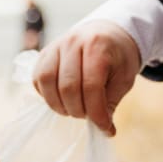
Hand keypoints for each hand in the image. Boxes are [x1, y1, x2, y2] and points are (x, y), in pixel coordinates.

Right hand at [32, 21, 140, 135]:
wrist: (107, 32)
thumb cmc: (118, 57)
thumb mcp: (124, 78)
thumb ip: (111, 102)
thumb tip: (103, 129)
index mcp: (98, 46)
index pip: (91, 86)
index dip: (96, 112)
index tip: (104, 127)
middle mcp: (73, 42)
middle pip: (68, 86)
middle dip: (78, 110)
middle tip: (88, 116)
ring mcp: (56, 46)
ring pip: (47, 81)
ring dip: (59, 105)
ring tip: (73, 109)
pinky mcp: (44, 53)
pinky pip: (38, 78)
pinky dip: (47, 95)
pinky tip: (61, 99)